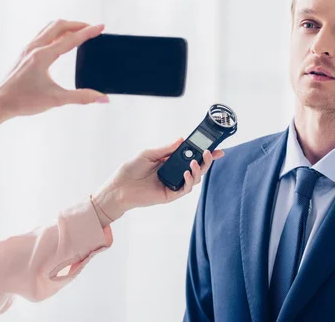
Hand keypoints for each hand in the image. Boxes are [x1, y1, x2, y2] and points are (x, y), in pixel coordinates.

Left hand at [0, 20, 107, 120]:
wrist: (0, 103)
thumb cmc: (24, 101)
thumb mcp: (57, 99)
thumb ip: (82, 97)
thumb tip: (103, 98)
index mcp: (43, 56)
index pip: (71, 39)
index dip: (88, 32)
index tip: (101, 27)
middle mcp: (35, 48)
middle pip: (59, 25)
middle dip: (77, 25)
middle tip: (92, 28)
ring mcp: (28, 49)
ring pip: (49, 28)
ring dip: (66, 27)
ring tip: (79, 32)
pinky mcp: (25, 53)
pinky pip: (43, 35)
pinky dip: (56, 33)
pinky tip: (62, 42)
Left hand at [91, 138, 223, 226]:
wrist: (119, 187)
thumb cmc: (130, 169)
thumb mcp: (149, 153)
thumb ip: (166, 149)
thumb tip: (182, 139)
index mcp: (170, 161)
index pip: (191, 156)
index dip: (204, 153)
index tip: (215, 147)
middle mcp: (175, 173)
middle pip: (197, 167)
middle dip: (207, 161)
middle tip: (211, 153)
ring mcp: (174, 184)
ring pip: (195, 179)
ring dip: (199, 170)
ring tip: (196, 162)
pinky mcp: (171, 195)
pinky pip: (185, 189)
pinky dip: (189, 180)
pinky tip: (187, 172)